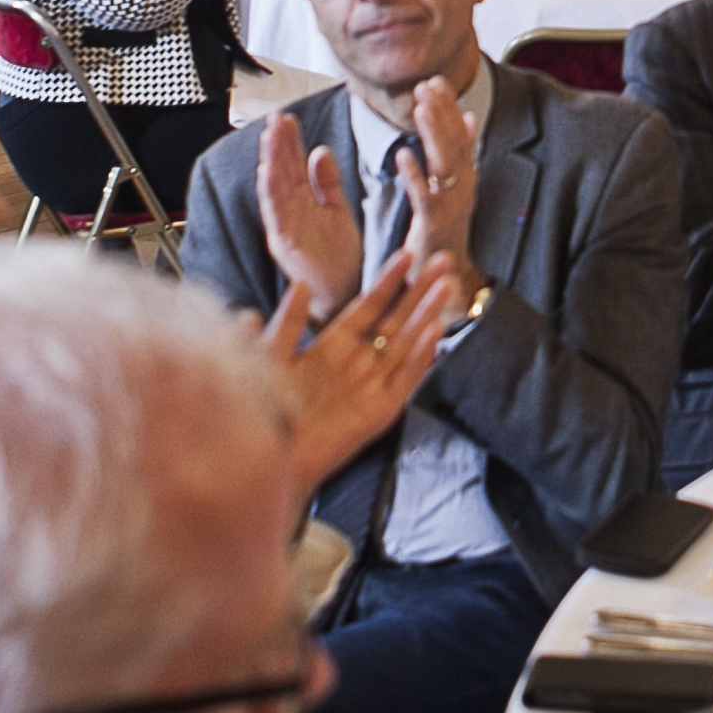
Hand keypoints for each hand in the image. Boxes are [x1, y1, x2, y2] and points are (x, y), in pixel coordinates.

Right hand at [253, 112, 366, 319]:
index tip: (286, 118)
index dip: (288, 143)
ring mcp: (285, 229)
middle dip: (276, 146)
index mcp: (301, 205)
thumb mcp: (337, 211)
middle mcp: (288, 215)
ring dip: (270, 162)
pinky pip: (275, 216)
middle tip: (274, 118)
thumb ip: (326, 183)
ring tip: (268, 137)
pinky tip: (267, 173)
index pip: (292, 167)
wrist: (345, 295)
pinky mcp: (286, 245)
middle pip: (280, 174)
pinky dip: (269, 194)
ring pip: (273, 191)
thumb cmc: (340, 258)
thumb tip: (320, 150)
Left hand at [257, 253, 459, 503]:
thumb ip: (287, 324)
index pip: (368, 305)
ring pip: (407, 344)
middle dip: (420, 290)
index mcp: (333, 346)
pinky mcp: (379, 412)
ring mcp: (371, 386)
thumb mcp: (271, 358)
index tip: (406, 254)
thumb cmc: (264, 411)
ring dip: (427, 315)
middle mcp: (358, 363)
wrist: (269, 459)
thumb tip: (300, 285)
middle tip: (443, 259)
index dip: (388, 281)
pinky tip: (436, 333)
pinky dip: (421, 358)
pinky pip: (405, 380)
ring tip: (448, 286)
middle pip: (396, 319)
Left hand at [394, 73, 484, 309]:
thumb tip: (469, 116)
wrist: (446, 277)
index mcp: (465, 176)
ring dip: (434, 133)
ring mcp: (450, 205)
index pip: (460, 134)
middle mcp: (463, 187)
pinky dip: (415, 174)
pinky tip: (402, 154)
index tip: (435, 80)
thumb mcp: (456, 187)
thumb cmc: (444, 230)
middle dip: (442, 112)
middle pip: (455, 143)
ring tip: (421, 106)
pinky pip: (424, 196)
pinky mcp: (433, 225)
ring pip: (444, 163)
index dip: (449, 107)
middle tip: (427, 84)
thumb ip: (461, 152)